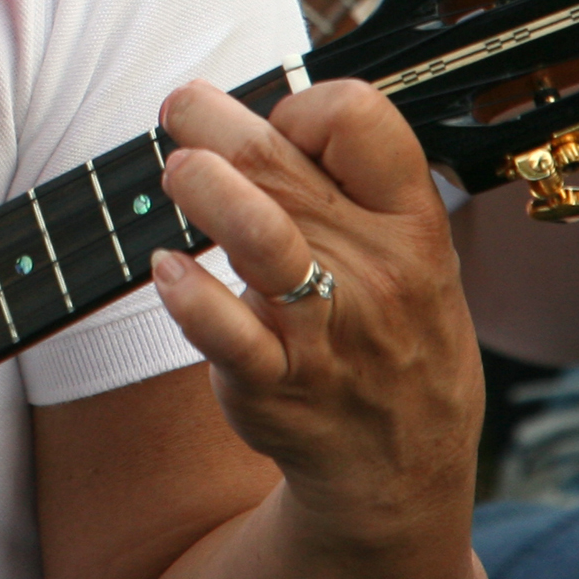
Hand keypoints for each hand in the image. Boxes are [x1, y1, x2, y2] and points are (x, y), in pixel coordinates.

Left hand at [148, 78, 479, 551]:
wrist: (402, 473)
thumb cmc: (392, 336)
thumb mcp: (413, 257)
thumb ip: (350, 189)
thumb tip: (255, 110)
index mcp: (412, 225)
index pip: (361, 120)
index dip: (303, 106)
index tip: (276, 128)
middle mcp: (375, 271)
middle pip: (283, 164)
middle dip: (215, 122)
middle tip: (180, 111)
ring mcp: (324, 331)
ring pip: (260, 237)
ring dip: (205, 189)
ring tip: (177, 172)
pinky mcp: (274, 384)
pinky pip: (226, 334)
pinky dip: (189, 297)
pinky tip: (166, 271)